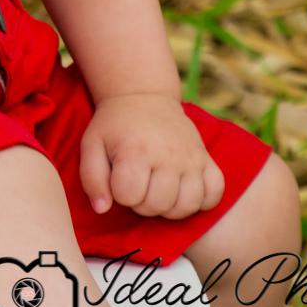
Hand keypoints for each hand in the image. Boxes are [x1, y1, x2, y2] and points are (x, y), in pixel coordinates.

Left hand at [79, 93, 224, 219]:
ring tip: (158, 190)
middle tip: (138, 184)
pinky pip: (214, 193)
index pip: (128, 196)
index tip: (119, 178)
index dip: (120, 194)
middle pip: (158, 205)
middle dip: (142, 203)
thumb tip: (102, 209)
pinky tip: (184, 190)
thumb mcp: (91, 144)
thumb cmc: (114, 125)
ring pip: (187, 206)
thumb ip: (91, 179)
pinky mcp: (207, 159)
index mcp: (136, 150)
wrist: (143, 96)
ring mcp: (191, 157)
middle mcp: (167, 155)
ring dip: (170, 207)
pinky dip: (202, 200)